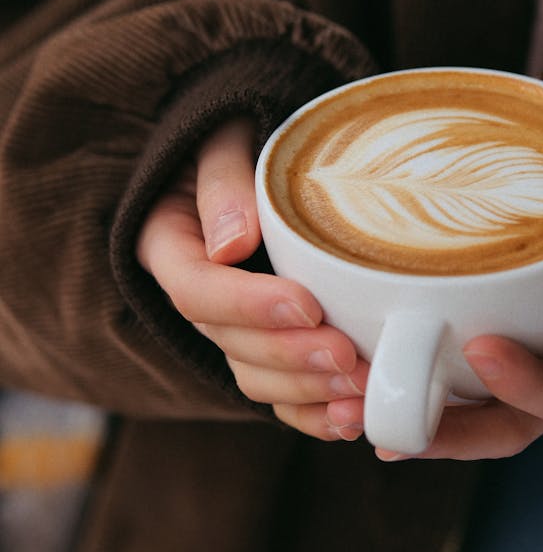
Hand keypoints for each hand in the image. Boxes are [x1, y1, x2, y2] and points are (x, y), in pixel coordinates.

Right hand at [136, 119, 367, 440]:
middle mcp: (198, 294)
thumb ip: (223, 178)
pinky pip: (281, 392)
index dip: (248, 306)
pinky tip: (351, 419)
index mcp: (172, 243)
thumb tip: (232, 242)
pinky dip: (313, 414)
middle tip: (348, 356)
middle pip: (231, 343)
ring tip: (361, 392)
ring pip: (256, 375)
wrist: (260, 150)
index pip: (197, 289)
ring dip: (308, 392)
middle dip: (291, 357)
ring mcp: (233, 325)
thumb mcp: (225, 133)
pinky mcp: (268, 345)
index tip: (306, 305)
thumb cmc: (242, 132)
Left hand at [321, 253, 542, 459]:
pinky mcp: (478, 370)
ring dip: (411, 426)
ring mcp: (511, 386)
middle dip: (447, 431)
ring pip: (462, 419)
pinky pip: (441, 394)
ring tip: (354, 417)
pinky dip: (400, 399)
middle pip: (501, 428)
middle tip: (391, 418)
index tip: (480, 349)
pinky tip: (353, 397)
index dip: (524, 382)